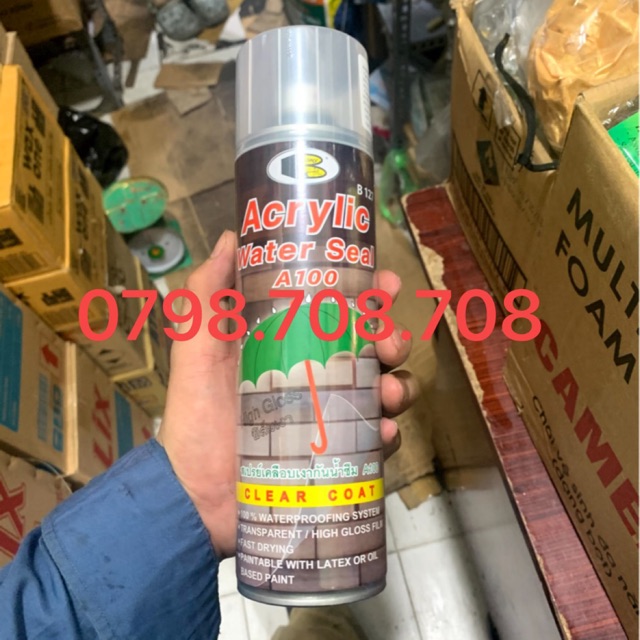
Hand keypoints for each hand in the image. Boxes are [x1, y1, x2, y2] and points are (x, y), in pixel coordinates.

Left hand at [157, 230, 417, 558]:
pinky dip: (388, 434)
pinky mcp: (338, 454)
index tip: (385, 284)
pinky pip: (375, 441)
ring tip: (389, 392)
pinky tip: (385, 432)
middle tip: (389, 340)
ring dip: (398, 384)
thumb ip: (208, 293)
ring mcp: (330, 415)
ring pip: (382, 390)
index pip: (338, 311)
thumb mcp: (198, 346)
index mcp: (290, 345)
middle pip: (370, 347)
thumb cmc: (198, 412)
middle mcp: (316, 375)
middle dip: (390, 337)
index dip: (367, 294)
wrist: (196, 490)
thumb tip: (230, 236)